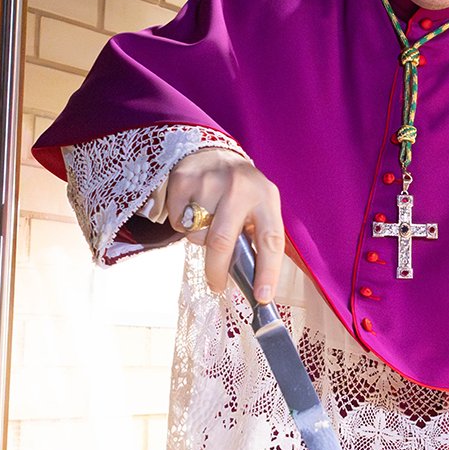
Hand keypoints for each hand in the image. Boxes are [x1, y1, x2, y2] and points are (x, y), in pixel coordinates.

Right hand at [162, 148, 286, 301]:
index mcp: (266, 197)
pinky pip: (178, 222)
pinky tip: (193, 209)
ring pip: (197, 234)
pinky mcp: (183, 180)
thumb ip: (257, 237)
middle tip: (216, 285)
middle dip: (217, 271)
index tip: (262, 296)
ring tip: (207, 222)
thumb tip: (254, 283)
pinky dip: (183, 224)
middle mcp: (240, 188)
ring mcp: (209, 182)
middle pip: (222, 242)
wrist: (213, 152)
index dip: (267, 271)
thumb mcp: (259, 207)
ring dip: (199, 239)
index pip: (270, 240)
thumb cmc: (241, 191)